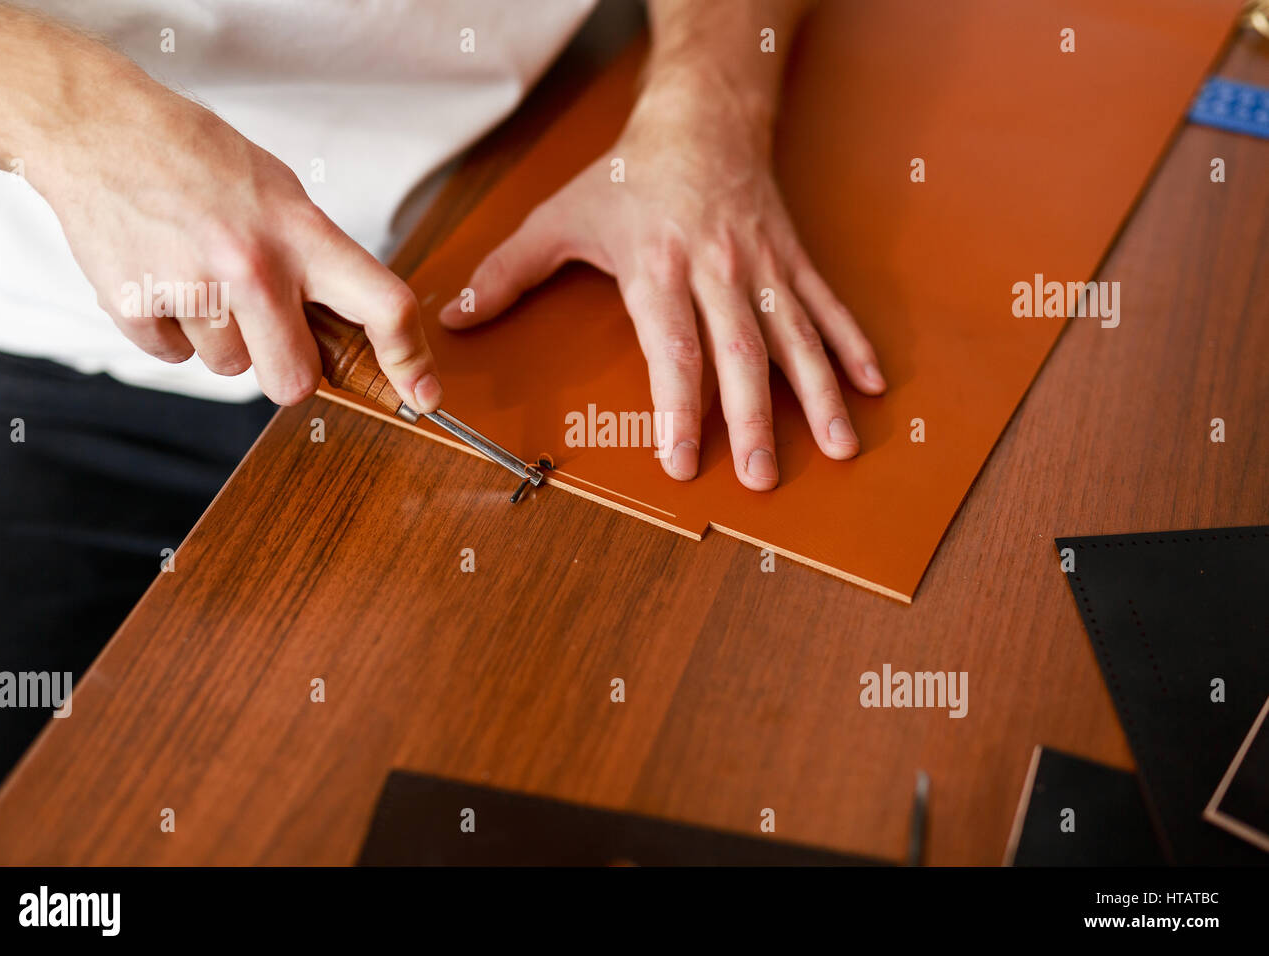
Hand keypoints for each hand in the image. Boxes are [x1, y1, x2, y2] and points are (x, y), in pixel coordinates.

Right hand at [31, 63, 441, 409]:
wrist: (97, 127)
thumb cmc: (198, 160)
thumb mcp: (281, 194)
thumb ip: (317, 262)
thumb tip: (353, 335)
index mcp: (302, 234)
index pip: (384, 306)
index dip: (409, 359)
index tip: (422, 392)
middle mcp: (252, 266)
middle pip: (294, 380)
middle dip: (287, 369)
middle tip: (269, 329)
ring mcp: (191, 288)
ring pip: (229, 368)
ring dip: (221, 338)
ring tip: (199, 275)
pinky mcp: (135, 305)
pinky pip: (173, 356)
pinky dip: (170, 329)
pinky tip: (162, 277)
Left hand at [439, 70, 882, 489]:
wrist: (700, 116)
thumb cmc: (627, 175)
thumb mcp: (559, 217)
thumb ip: (508, 272)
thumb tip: (456, 316)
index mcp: (658, 268)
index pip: (673, 350)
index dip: (680, 409)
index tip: (682, 461)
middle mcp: (717, 271)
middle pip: (741, 354)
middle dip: (755, 421)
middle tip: (763, 478)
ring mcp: (762, 266)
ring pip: (795, 337)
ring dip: (819, 394)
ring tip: (838, 448)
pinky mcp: (792, 258)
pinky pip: (826, 306)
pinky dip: (852, 345)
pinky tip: (872, 387)